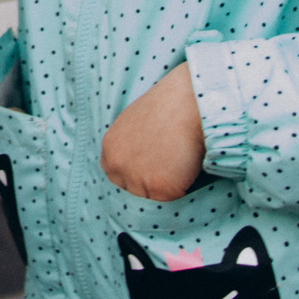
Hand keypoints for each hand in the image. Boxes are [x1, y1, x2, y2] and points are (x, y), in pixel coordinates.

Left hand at [101, 63, 205, 201]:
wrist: (189, 103)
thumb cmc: (168, 107)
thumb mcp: (133, 124)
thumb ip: (128, 146)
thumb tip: (136, 160)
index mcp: (110, 149)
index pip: (115, 174)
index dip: (134, 172)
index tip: (150, 165)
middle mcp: (118, 166)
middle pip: (131, 189)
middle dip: (147, 182)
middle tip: (166, 164)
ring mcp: (137, 179)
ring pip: (152, 195)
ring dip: (166, 184)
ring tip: (178, 158)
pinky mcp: (159, 188)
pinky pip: (173, 196)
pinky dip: (183, 185)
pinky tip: (186, 162)